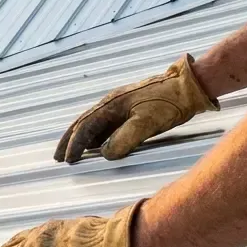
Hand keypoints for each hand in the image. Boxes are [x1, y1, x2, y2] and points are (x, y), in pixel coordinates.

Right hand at [54, 54, 217, 163]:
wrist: (187, 86)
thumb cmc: (168, 104)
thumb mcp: (146, 123)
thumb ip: (123, 139)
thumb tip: (104, 153)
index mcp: (111, 105)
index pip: (85, 128)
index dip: (75, 145)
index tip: (68, 160)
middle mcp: (110, 103)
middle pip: (82, 123)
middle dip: (69, 141)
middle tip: (58, 157)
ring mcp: (119, 104)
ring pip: (92, 123)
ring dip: (80, 138)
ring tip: (72, 152)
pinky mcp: (129, 108)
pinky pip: (104, 123)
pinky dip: (94, 135)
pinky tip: (96, 143)